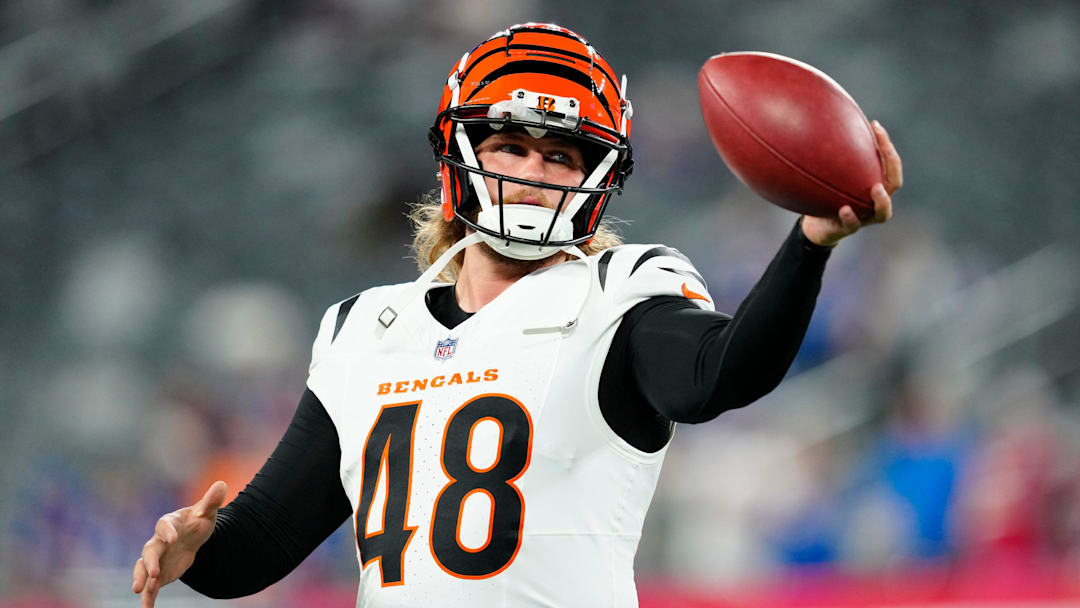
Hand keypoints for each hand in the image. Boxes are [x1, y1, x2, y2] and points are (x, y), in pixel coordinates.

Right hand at [132, 481, 227, 607]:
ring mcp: (156, 559)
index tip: (173, 538)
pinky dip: (147, 596)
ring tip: (139, 592)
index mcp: (169, 524)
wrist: (193, 536)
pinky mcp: (158, 573)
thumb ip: (211, 501)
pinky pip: (150, 585)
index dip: (167, 532)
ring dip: (141, 579)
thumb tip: (222, 484)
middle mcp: (158, 541)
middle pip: (149, 550)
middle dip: (150, 562)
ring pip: (143, 569)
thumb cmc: (198, 520)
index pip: (164, 526)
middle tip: (153, 573)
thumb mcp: (207, 511)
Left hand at [801, 120, 902, 246]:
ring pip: (883, 213)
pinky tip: (843, 208)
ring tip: (876, 188)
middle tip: (886, 149)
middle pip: (894, 184)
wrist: (815, 225)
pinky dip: (850, 217)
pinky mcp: (848, 228)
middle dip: (892, 165)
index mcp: (874, 184)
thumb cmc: (825, 194)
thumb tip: (821, 117)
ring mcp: (864, 217)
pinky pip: (853, 225)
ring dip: (882, 201)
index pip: (889, 163)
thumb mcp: (829, 174)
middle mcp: (874, 201)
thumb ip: (832, 155)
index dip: (886, 145)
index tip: (875, 125)